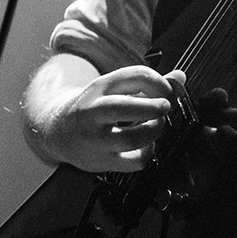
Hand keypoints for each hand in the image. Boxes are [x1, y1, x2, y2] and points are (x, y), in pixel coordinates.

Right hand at [39, 64, 181, 173]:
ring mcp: (96, 138)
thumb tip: (179, 78)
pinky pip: (132, 161)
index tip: (167, 91)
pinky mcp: (101, 160)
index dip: (159, 83)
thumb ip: (147, 83)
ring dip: (153, 131)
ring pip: (130, 139)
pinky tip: (146, 145)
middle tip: (165, 107)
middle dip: (153, 107)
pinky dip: (147, 153)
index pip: (135, 76)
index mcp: (100, 88)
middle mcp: (94, 112)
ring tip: (156, 126)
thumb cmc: (92, 108)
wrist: (57, 130)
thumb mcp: (113, 89)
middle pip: (126, 107)